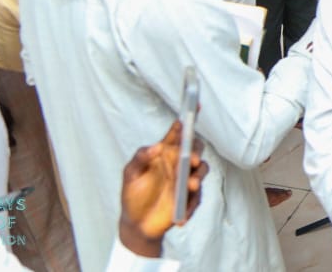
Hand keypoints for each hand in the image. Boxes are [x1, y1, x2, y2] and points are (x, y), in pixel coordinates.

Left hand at [117, 120, 207, 257]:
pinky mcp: (190, 198)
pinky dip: (191, 205)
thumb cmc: (133, 195)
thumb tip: (156, 146)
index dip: (187, 120)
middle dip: (195, 151)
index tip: (195, 107)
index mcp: (165, 153)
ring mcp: (186, 180)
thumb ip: (140, 158)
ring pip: (201, 170)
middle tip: (190, 160)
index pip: (178, 133)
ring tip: (190, 187)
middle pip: (195, 148)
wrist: (137, 224)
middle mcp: (178, 163)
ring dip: (197, 177)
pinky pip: (197, 198)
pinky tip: (181, 216)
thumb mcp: (130, 175)